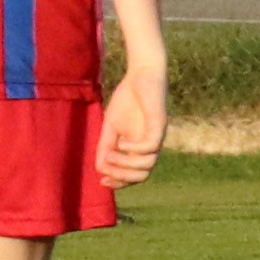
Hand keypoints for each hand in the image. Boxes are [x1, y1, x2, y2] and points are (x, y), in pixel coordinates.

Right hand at [99, 60, 168, 190]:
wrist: (142, 75)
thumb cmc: (127, 100)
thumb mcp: (111, 126)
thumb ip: (105, 146)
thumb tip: (99, 168)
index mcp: (140, 149)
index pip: (135, 176)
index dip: (119, 183)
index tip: (101, 181)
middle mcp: (150, 146)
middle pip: (142, 176)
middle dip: (121, 178)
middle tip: (105, 170)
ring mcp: (156, 136)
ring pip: (147, 165)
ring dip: (125, 164)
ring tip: (110, 153)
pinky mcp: (159, 125)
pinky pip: (150, 146)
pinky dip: (134, 149)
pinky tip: (121, 140)